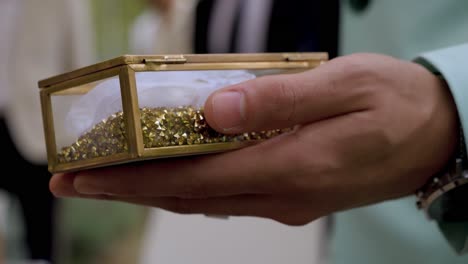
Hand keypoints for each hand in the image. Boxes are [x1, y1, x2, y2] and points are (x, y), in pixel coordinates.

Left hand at [50, 53, 458, 224]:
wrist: (438, 136)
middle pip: (188, 196)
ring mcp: (287, 199)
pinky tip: (170, 174)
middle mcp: (283, 194)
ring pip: (205, 200)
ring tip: (110, 176)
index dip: (133, 180)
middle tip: (75, 181)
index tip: (84, 177)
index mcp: (294, 166)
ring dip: (153, 188)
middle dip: (127, 189)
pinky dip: (190, 186)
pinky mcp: (292, 192)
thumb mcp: (346, 85)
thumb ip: (279, 99)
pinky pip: (228, 194)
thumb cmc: (396, 103)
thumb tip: (216, 110)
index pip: (194, 180)